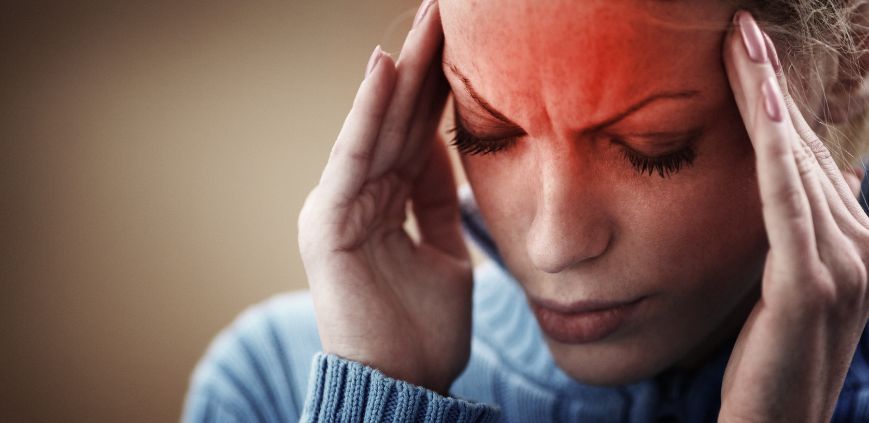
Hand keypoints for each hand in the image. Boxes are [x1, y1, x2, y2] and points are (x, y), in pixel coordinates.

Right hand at [297, 0, 471, 395]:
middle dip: (424, 65)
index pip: (417, 133)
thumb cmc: (424, 330)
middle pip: (397, 120)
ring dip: (401, 72)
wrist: (403, 385)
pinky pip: (352, 158)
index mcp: (387, 204)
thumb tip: (450, 155)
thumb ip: (440, 204)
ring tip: (426, 20)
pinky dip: (366, 114)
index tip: (466, 42)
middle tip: (445, 9)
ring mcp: (339, 206)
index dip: (441, 88)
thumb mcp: (446, 254)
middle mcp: (359, 197)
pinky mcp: (328, 221)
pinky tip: (385, 66)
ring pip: (375, 127)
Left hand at [720, 11, 868, 421]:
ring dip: (766, 99)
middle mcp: (864, 248)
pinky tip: (760, 103)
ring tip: (740, 44)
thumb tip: (801, 182)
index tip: (749, 51)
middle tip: (741, 29)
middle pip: (806, 150)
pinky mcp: (810, 286)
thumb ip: (796, 233)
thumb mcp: (787, 285)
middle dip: (769, 85)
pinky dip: (774, 150)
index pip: (812, 158)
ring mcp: (845, 268)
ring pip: (796, 165)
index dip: (780, 103)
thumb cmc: (770, 358)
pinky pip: (786, 204)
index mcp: (859, 243)